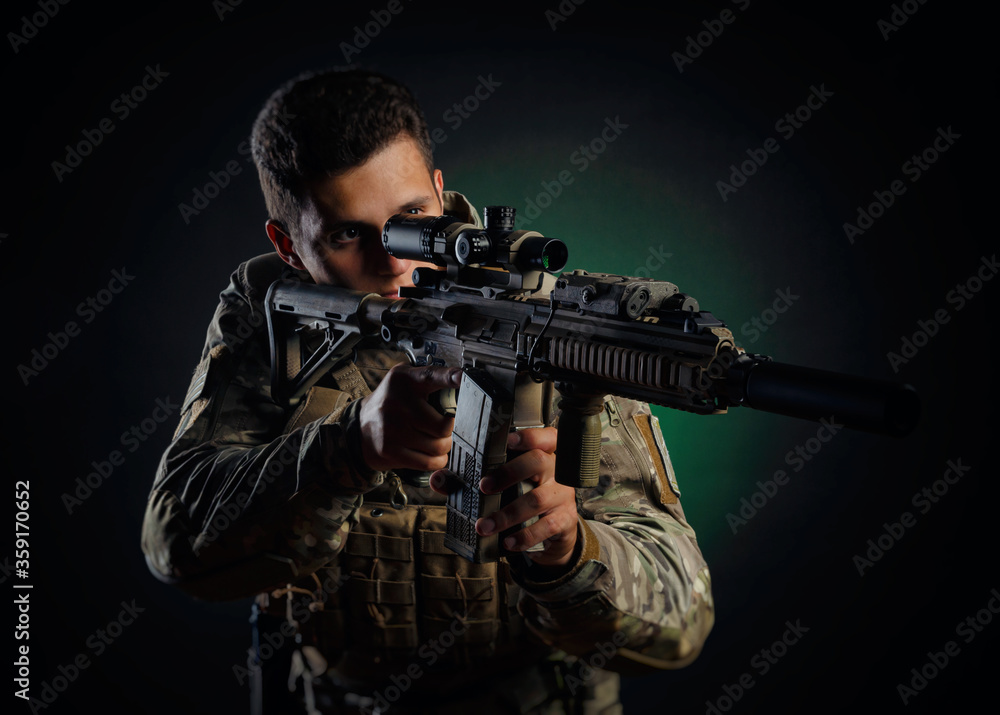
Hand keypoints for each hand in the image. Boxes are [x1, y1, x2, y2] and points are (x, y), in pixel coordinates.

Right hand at [358, 364, 460, 471]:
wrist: (359, 426)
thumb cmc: (391, 402)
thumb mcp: (404, 380)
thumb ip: (430, 379)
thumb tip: (461, 383)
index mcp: (405, 380)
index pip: (430, 376)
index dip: (449, 377)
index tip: (462, 376)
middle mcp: (398, 403)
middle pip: (443, 425)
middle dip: (450, 431)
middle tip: (445, 429)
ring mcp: (392, 428)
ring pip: (438, 446)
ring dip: (444, 447)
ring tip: (437, 441)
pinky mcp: (390, 451)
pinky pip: (428, 462)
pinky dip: (437, 461)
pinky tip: (433, 454)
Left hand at [431, 427, 578, 568]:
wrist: (554, 528)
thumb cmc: (523, 495)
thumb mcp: (504, 483)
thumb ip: (471, 478)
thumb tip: (438, 479)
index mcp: (543, 452)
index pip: (544, 436)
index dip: (528, 435)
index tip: (508, 440)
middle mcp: (556, 470)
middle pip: (538, 461)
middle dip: (509, 472)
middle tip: (483, 487)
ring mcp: (563, 495)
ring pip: (537, 499)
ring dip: (507, 514)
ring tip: (484, 526)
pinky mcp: (564, 519)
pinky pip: (546, 526)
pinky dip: (525, 536)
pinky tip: (508, 542)